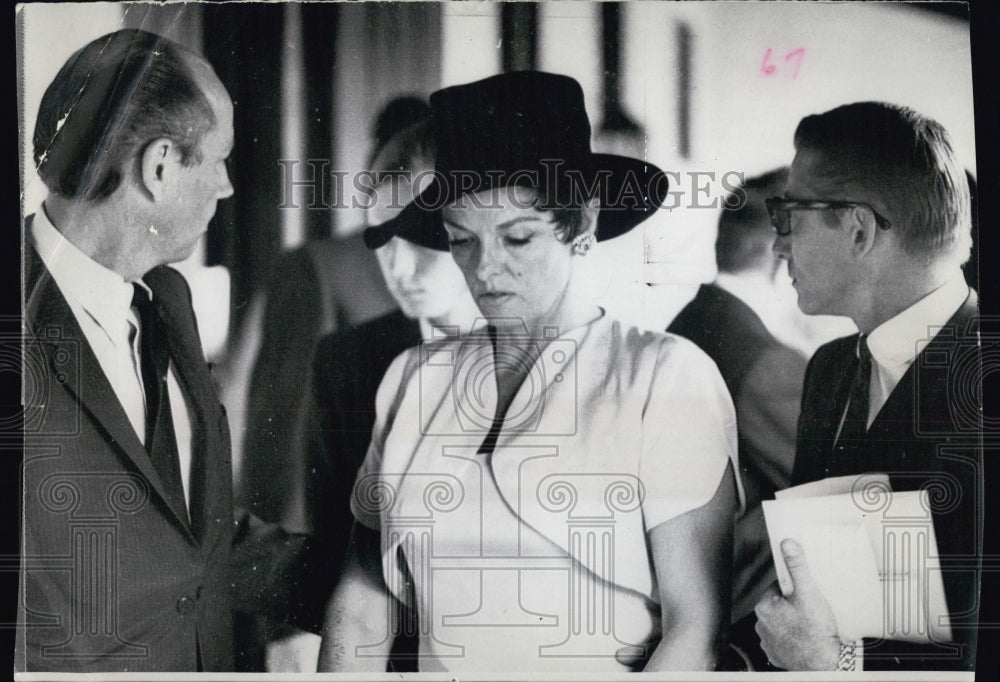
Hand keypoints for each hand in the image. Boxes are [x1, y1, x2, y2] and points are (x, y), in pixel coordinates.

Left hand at [753, 538, 840, 670]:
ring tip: (810, 626)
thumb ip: (797, 566)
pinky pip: (784, 640)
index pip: (777, 588)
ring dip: (793, 622)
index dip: (793, 590)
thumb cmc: (816, 632)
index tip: (804, 596)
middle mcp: (761, 625)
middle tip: (810, 612)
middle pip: (779, 605)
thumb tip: (787, 545)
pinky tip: (806, 638)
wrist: (825, 664)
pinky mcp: (777, 655)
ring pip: (781, 623)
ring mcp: (768, 642)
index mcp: (764, 607)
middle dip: (793, 606)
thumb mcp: (808, 592)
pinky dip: (794, 638)